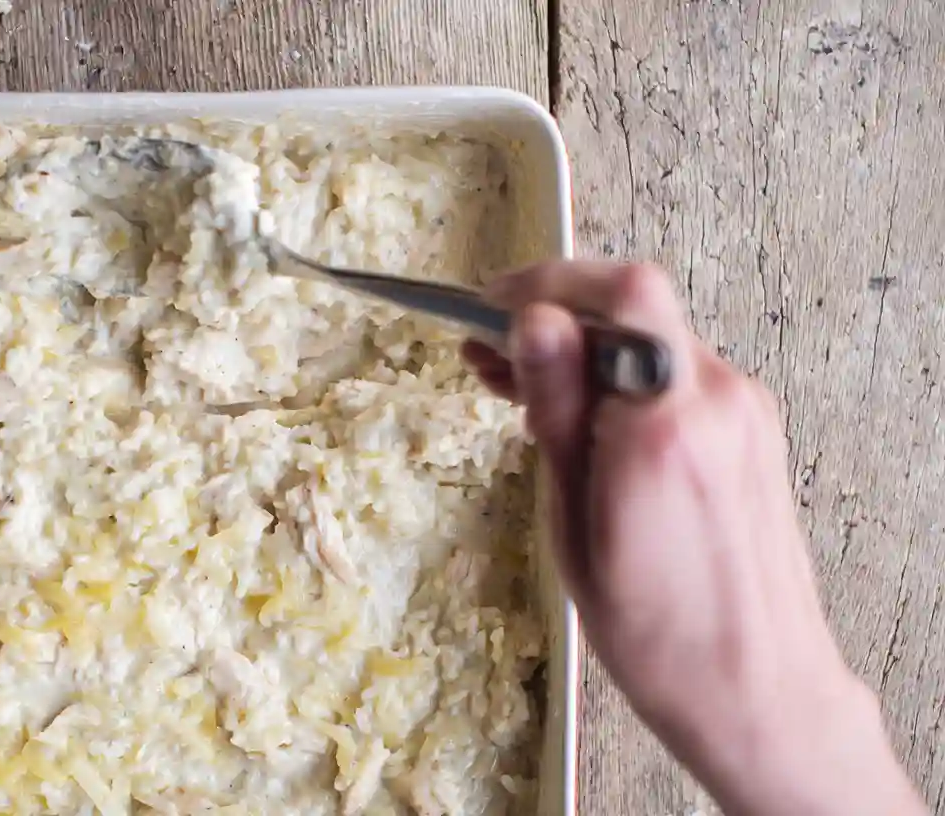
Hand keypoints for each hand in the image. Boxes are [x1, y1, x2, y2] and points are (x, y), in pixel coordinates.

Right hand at [463, 262, 924, 815]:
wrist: (755, 688)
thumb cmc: (657, 630)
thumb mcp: (574, 522)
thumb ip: (557, 411)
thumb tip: (533, 322)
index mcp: (667, 424)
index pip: (621, 293)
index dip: (547, 282)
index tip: (490, 305)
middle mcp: (721, 401)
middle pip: (634, 309)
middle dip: (554, 318)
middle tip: (487, 355)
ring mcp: (745, 414)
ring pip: (651, 342)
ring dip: (583, 351)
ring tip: (519, 391)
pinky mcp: (751, 433)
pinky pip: (675, 377)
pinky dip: (620, 380)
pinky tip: (578, 418)